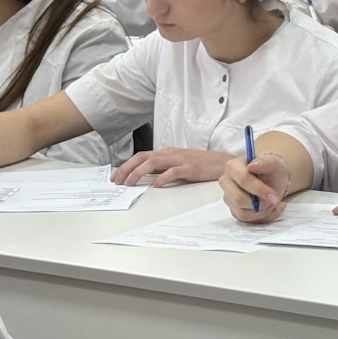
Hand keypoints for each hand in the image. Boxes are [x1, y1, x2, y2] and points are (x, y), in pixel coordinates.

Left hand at [111, 148, 231, 186]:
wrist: (221, 162)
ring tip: (130, 183)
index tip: (116, 176)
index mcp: (166, 153)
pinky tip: (155, 185)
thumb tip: (144, 176)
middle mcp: (170, 154)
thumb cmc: (200, 164)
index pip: (141, 156)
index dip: (126, 165)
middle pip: (143, 157)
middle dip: (127, 168)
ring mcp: (179, 160)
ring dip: (139, 173)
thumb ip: (162, 168)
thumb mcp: (177, 163)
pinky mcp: (189, 167)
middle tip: (117, 180)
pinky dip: (162, 178)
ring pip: (153, 163)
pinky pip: (172, 171)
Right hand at [220, 153, 288, 222]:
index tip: (274, 196)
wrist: (272, 178)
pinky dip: (262, 217)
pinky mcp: (234, 210)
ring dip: (262, 211)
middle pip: (238, 199)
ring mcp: (228, 197)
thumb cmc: (271, 169)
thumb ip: (265, 162)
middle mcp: (226, 182)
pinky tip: (272, 209)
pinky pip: (246, 220)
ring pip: (242, 213)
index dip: (259, 189)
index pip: (243, 180)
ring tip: (274, 203)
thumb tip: (252, 166)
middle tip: (275, 200)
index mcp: (232, 166)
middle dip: (260, 203)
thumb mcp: (273, 162)